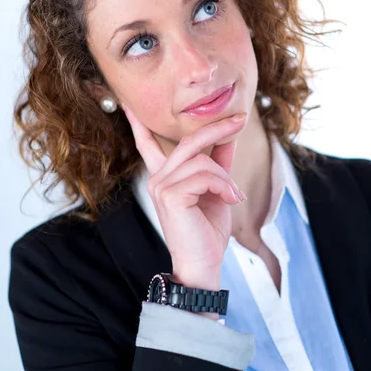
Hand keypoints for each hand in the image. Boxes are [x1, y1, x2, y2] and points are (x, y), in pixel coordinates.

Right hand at [122, 105, 247, 275]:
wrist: (203, 265)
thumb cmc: (207, 232)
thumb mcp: (216, 191)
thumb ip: (219, 164)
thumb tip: (228, 138)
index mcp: (165, 177)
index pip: (147, 145)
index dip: (138, 124)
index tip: (129, 105)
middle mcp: (158, 178)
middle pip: (188, 142)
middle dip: (217, 129)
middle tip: (241, 120)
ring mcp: (161, 186)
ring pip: (202, 160)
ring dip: (226, 177)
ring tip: (234, 196)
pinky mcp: (170, 195)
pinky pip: (205, 175)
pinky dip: (223, 186)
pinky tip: (230, 200)